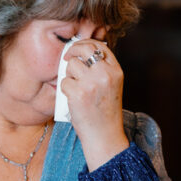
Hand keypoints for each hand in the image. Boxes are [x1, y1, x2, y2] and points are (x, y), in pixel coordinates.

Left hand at [58, 40, 127, 168]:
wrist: (105, 136)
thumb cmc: (105, 112)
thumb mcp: (112, 86)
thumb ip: (102, 69)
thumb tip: (82, 52)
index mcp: (116, 71)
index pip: (100, 46)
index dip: (86, 44)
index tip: (78, 49)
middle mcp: (105, 74)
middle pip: (84, 49)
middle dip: (73, 51)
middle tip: (67, 58)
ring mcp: (92, 83)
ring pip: (71, 65)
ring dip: (69, 75)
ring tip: (75, 88)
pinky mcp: (78, 93)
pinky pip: (64, 82)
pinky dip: (64, 90)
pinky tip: (72, 99)